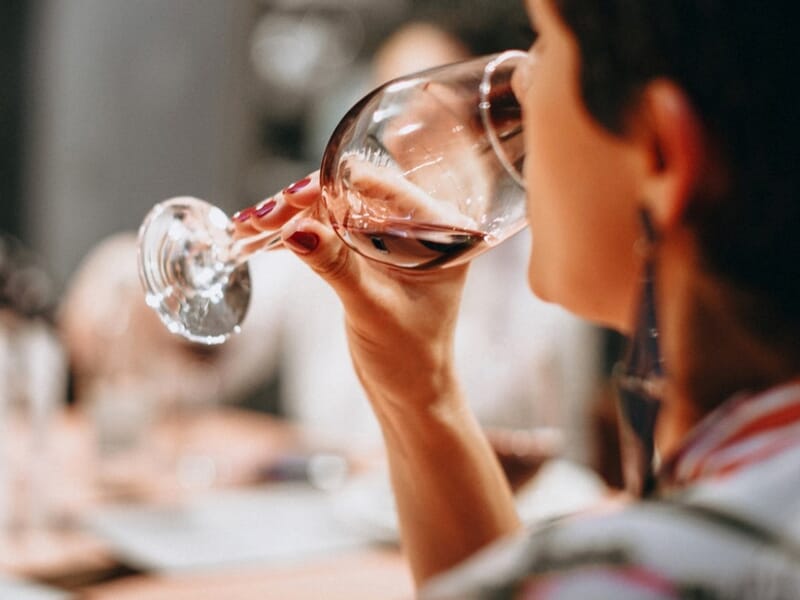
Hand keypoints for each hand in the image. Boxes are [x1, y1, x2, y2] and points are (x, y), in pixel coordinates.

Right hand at [233, 171, 469, 412]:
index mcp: (441, 229)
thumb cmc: (408, 356)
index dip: (333, 185)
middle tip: (261, 218)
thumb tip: (295, 228)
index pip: (384, 188)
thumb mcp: (371, 308)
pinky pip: (330, 231)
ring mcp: (391, 238)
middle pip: (352, 194)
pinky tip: (260, 238)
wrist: (410, 392)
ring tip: (248, 226)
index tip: (293, 196)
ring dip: (291, 217)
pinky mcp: (369, 253)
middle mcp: (419, 225)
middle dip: (303, 203)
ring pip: (335, 210)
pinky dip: (297, 234)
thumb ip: (336, 266)